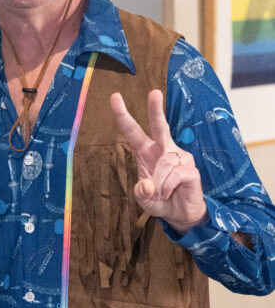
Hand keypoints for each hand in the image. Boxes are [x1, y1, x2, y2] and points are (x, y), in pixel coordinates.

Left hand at [110, 89, 208, 234]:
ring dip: (159, 182)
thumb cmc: (161, 200)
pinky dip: (169, 186)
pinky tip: (171, 192)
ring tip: (162, 193)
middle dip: (156, 110)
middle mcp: (164, 150)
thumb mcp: (144, 199)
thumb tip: (147, 184)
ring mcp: (180, 157)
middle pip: (160, 126)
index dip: (124, 115)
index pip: (134, 131)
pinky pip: (176, 174)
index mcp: (147, 153)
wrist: (181, 215)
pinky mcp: (191, 169)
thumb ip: (141, 192)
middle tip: (154, 92)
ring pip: (165, 163)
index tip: (115, 97)